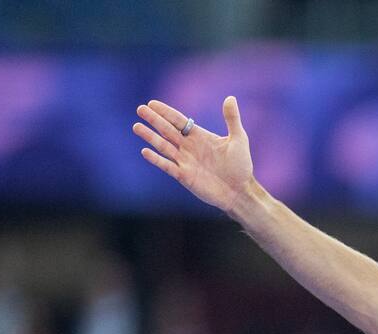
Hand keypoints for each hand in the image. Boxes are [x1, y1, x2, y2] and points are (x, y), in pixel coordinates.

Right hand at [135, 96, 253, 212]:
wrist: (240, 191)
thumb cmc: (241, 166)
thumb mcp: (239, 139)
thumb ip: (232, 119)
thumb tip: (230, 98)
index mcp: (199, 136)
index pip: (179, 121)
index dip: (166, 112)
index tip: (152, 103)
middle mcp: (189, 147)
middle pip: (167, 130)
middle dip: (154, 120)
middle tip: (140, 109)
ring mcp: (185, 161)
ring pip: (163, 146)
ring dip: (150, 137)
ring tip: (136, 127)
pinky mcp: (184, 176)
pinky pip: (167, 166)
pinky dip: (156, 159)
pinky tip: (145, 151)